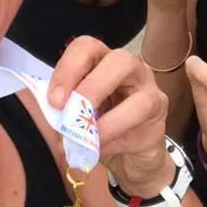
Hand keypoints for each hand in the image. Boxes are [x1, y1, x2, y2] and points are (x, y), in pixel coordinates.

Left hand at [49, 35, 171, 196]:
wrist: (128, 159)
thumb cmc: (98, 129)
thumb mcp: (74, 117)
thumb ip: (61, 110)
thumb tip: (47, 113)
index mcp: (104, 63)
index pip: (87, 47)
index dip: (68, 68)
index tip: (54, 100)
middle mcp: (132, 70)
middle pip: (120, 59)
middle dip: (91, 87)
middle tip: (70, 114)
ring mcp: (150, 92)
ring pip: (140, 98)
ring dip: (107, 120)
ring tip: (86, 137)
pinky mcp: (159, 118)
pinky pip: (140, 120)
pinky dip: (114, 135)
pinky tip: (99, 147)